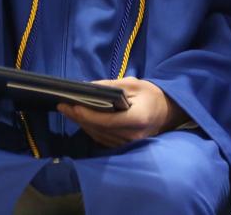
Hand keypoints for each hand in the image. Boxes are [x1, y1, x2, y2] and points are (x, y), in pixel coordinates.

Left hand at [57, 78, 188, 147]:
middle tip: (62, 105)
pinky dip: (91, 129)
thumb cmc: (151, 94)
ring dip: (82, 123)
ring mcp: (129, 144)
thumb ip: (110, 86)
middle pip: (99, 129)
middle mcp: (132, 135)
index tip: (71, 105)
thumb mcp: (133, 84)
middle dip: (79, 117)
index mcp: (137, 118)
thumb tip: (86, 87)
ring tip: (68, 110)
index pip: (106, 120)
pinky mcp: (125, 146)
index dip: (87, 114)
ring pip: (99, 136)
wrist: (168, 111)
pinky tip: (81, 119)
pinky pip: (103, 139)